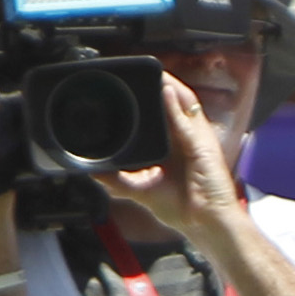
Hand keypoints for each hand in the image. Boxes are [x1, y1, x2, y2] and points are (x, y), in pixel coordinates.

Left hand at [99, 73, 247, 241]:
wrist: (203, 223)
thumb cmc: (180, 208)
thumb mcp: (140, 189)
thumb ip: (116, 179)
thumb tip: (91, 170)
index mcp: (174, 147)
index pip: (163, 116)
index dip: (152, 101)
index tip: (132, 90)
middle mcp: (186, 138)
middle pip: (175, 104)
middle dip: (161, 87)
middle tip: (143, 74)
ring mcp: (197, 138)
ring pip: (185, 103)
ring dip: (170, 86)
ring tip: (155, 73)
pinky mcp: (203, 143)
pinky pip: (188, 119)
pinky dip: (176, 105)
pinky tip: (165, 92)